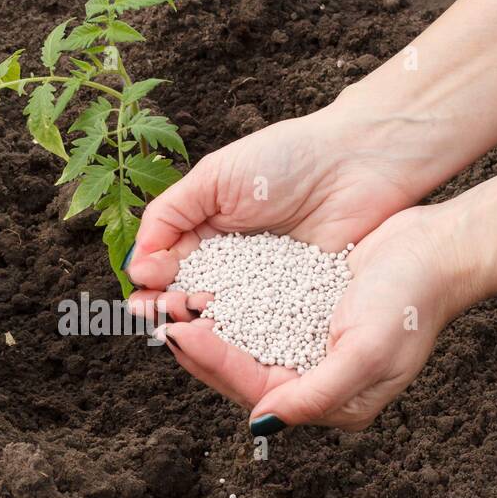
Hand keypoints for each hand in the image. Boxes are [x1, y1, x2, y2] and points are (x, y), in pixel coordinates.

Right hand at [125, 104, 422, 323]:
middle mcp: (231, 263)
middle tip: (162, 315)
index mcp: (205, 231)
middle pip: (190, 296)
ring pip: (223, 316)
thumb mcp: (215, 177)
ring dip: (200, 326)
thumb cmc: (287, 157)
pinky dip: (243, 334)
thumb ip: (170, 214)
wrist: (359, 161)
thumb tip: (137, 262)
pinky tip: (226, 340)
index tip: (144, 290)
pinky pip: (265, 325)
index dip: (153, 281)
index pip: (167, 266)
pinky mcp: (296, 304)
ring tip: (186, 330)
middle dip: (170, 308)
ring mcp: (263, 287)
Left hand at [139, 203, 477, 432]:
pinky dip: (228, 307)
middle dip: (198, 349)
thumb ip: (316, 394)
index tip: (176, 333)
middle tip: (157, 320)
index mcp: (331, 402)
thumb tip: (262, 425)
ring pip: (243, 347)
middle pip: (241, 373)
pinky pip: (256, 319)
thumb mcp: (367, 351)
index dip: (212, 362)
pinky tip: (203, 288)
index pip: (256, 389)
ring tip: (170, 305)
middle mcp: (316, 382)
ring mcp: (310, 350)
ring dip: (207, 328)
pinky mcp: (307, 317)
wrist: (441, 250)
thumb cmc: (412, 300)